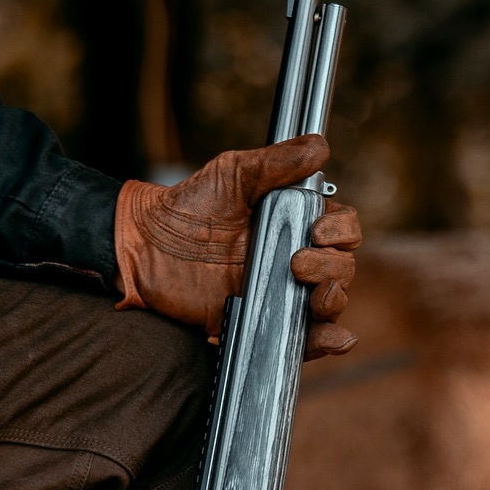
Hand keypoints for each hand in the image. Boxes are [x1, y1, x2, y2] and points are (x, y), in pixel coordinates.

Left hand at [114, 134, 362, 359]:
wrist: (147, 248)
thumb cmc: (189, 206)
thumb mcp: (233, 173)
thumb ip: (276, 162)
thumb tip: (320, 147)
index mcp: (293, 224)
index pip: (342, 230)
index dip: (341, 231)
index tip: (318, 230)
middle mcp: (293, 259)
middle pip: (342, 269)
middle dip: (332, 268)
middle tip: (296, 264)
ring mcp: (279, 294)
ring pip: (329, 305)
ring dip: (333, 301)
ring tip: (311, 295)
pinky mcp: (261, 323)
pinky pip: (301, 340)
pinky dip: (325, 342)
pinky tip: (335, 338)